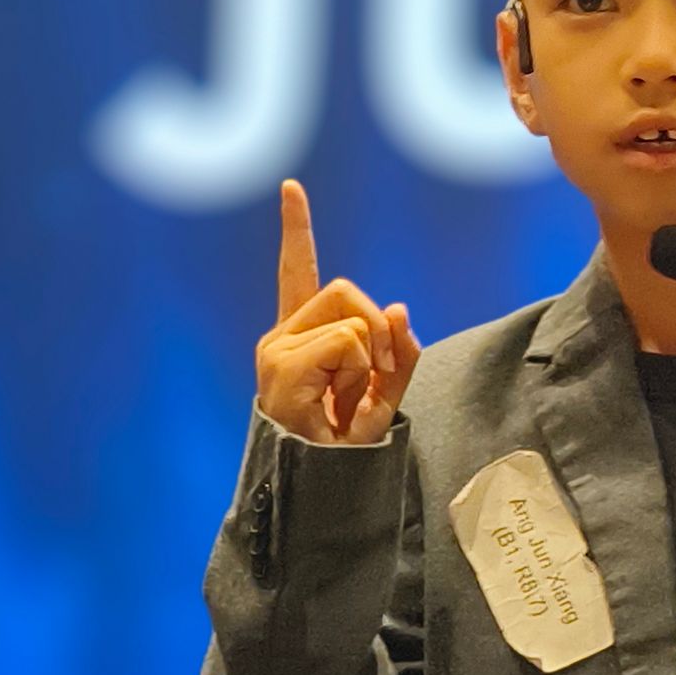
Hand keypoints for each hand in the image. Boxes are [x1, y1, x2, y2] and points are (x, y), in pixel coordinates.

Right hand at [255, 178, 423, 444]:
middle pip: (345, 290)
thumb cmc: (347, 445)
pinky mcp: (280, 366)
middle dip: (376, 328)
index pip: (298, 273)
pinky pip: (343, 343)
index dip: (296, 229)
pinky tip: (334, 403)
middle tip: (370, 377)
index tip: (291, 186)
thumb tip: (399, 309)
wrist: (322, 488)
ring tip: (346, 398)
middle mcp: (281, 336)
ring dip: (367, 359)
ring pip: (350, 319)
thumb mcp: (387, 393)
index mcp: (302, 336)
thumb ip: (400, 352)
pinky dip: (356, 371)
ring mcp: (276, 351)